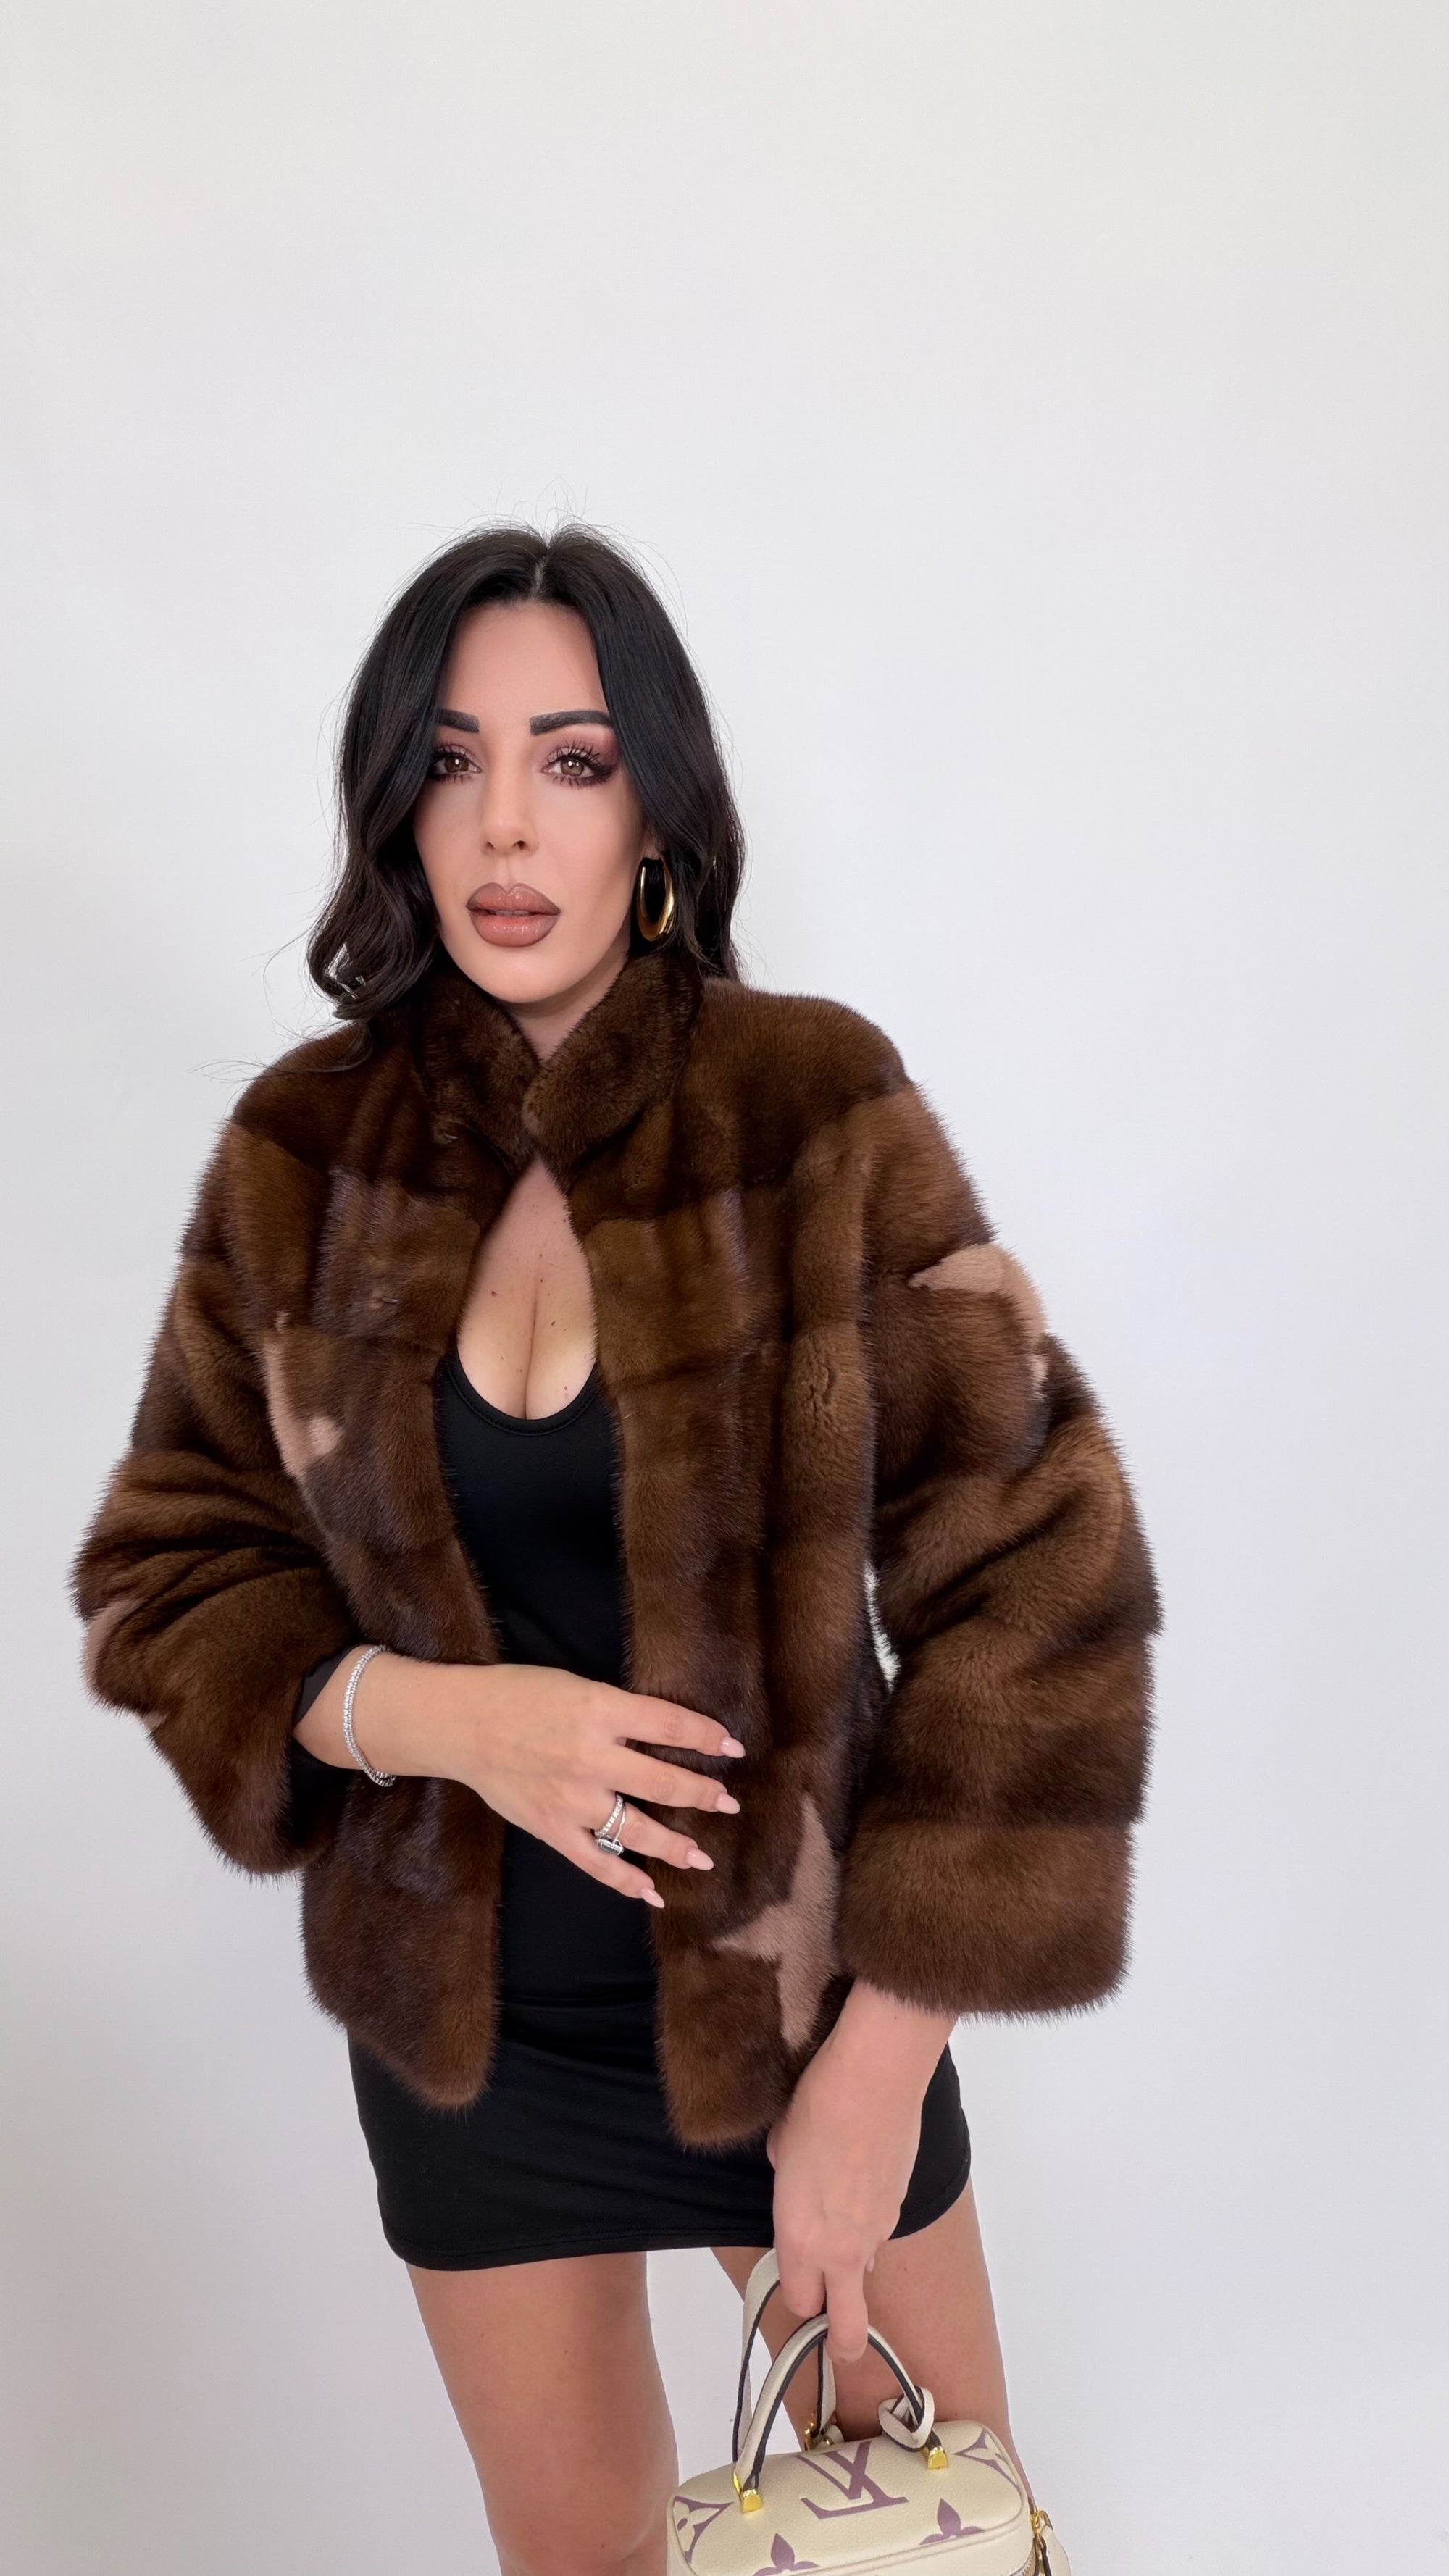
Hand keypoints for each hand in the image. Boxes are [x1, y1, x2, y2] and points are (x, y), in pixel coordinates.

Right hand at [299, 1650, 742, 1907]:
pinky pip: (596, 1862)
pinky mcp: (552, 1828)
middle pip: (663, 1781)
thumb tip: (666, 1734)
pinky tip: (653, 1893)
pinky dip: (626, 1881)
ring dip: (676, 1845)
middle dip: (703, 1793)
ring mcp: (571, 1799)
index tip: (732, 1746)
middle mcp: (590, 1757)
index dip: (707, 1736)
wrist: (462, 1724)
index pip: (669, 1724)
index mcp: (600, 1710)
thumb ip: (619, 1712)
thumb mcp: (578, 1686)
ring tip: (704, 1855)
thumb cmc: (520, 1695)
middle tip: (729, 1802)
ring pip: (637, 1830)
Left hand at [765, 1983, 955, 2363]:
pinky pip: (879, 2232)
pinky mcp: (900, 2206)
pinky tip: (862, 2182)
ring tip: (841, 2220)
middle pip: (847, 2329)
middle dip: (841, 2345)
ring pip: (863, 2272)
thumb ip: (787, 2188)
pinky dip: (869, 2223)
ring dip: (852, 2264)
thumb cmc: (814, 2110)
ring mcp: (876, 2232)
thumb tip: (799, 2185)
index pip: (798, 2303)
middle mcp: (841, 2250)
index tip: (794, 2286)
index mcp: (801, 2241)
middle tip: (838, 2347)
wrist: (873, 2080)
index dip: (796, 2296)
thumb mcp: (780, 2152)